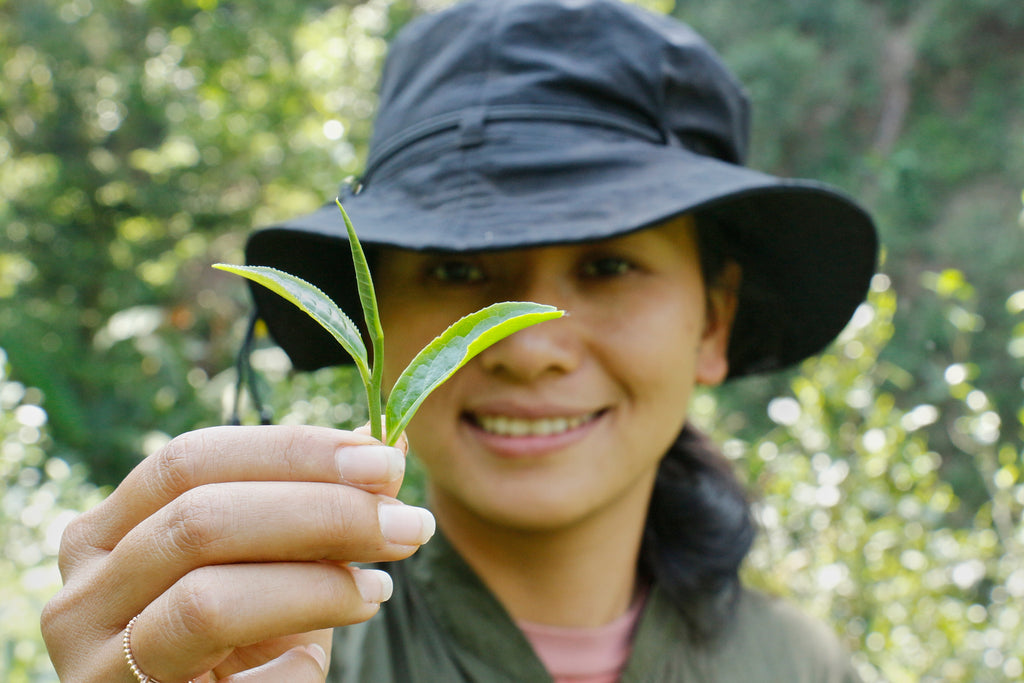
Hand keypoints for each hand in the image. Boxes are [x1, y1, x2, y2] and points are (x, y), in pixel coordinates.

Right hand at [41, 424, 433, 681]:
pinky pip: (228, 681)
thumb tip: (392, 441)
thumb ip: (318, 504)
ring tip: (379, 588)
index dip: (294, 451)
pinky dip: (293, 661)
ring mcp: (93, 664)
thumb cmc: (240, 648)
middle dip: (322, 512)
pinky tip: (324, 649)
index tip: (386, 460)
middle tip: (407, 524)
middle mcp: (83, 591)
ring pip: (208, 600)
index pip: (191, 459)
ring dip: (318, 584)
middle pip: (200, 517)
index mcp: (109, 532)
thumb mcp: (276, 567)